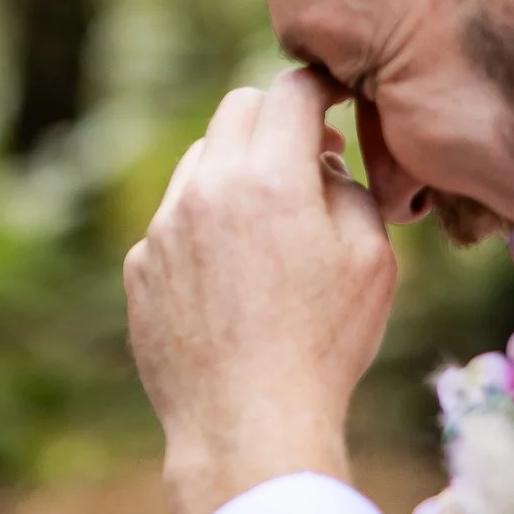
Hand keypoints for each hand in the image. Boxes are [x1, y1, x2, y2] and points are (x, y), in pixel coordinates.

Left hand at [123, 68, 398, 513]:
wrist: (247, 425)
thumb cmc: (323, 346)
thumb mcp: (372, 260)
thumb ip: (349, 187)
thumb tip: (320, 161)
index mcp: (268, 179)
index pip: (291, 89)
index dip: (322, 88)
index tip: (338, 105)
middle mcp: (205, 190)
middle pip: (237, 109)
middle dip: (276, 119)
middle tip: (309, 157)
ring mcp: (163, 227)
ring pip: (201, 161)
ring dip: (237, 171)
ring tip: (272, 224)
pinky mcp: (141, 266)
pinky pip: (175, 220)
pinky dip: (205, 226)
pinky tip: (235, 277)